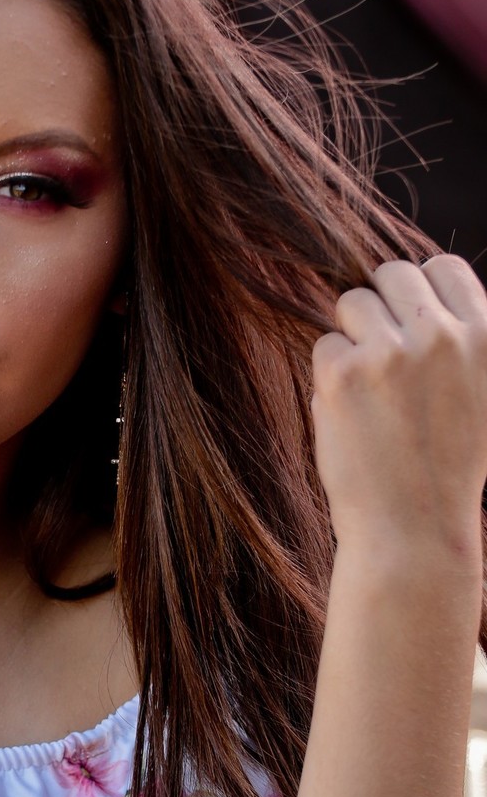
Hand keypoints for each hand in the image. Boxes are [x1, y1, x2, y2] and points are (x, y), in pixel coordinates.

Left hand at [311, 256, 486, 551]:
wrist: (415, 528)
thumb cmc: (448, 464)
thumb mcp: (482, 393)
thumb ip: (460, 342)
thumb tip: (418, 296)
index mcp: (486, 335)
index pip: (442, 268)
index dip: (420, 291)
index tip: (410, 323)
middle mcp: (442, 335)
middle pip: (391, 275)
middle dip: (380, 308)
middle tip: (380, 357)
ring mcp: (392, 351)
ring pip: (351, 303)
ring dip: (352, 338)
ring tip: (368, 390)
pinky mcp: (345, 372)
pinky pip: (325, 345)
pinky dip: (330, 376)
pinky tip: (351, 414)